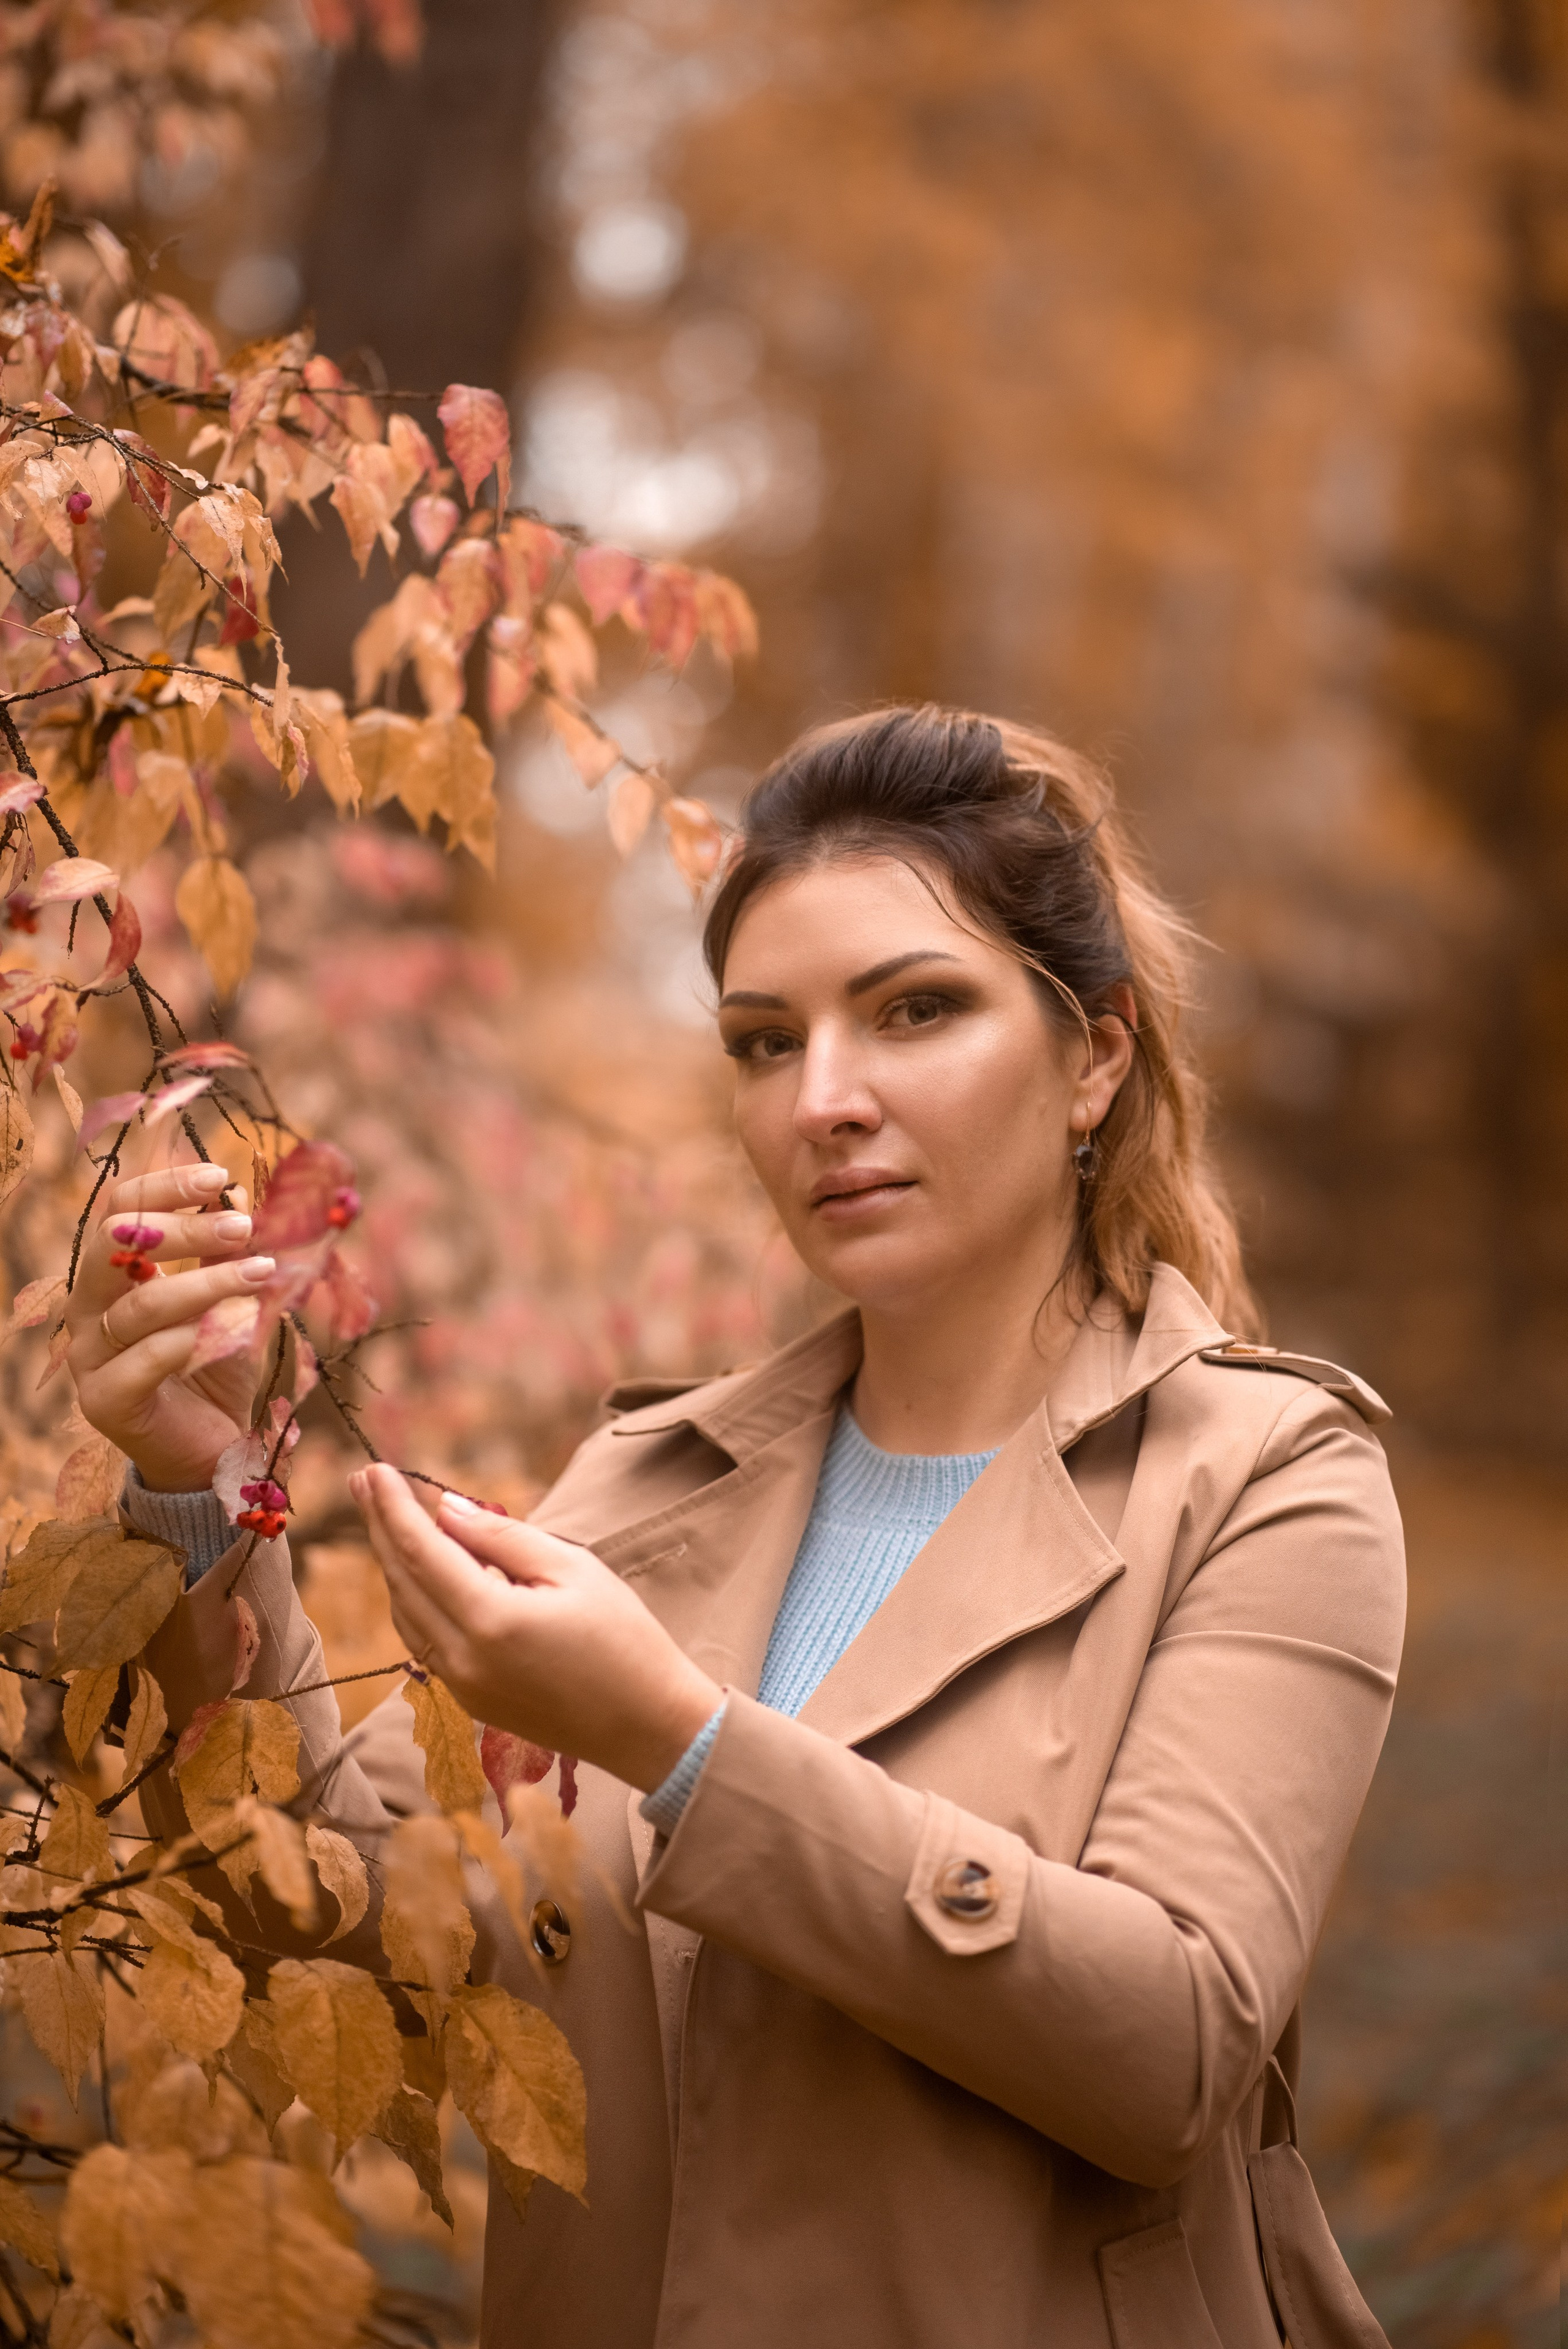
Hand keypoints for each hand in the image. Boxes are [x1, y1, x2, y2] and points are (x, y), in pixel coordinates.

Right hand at [65, 1162, 276, 1492]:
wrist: (210, 1449)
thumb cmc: (215, 1367)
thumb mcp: (229, 1299)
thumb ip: (225, 1252)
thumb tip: (237, 1193)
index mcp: (108, 1277)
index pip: (118, 1211)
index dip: (165, 1187)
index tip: (220, 1176)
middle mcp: (87, 1310)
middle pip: (117, 1246)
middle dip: (185, 1230)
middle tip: (245, 1229)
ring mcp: (88, 1357)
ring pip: (143, 1303)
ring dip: (209, 1284)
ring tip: (262, 1274)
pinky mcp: (103, 1401)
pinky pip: (148, 1357)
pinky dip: (195, 1338)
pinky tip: (236, 1329)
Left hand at [349, 1462, 722, 1793]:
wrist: (650, 1727)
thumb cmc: (624, 1638)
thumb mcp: (573, 1569)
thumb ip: (504, 1539)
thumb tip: (447, 1512)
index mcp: (490, 1621)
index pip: (423, 1552)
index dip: (393, 1508)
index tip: (374, 1468)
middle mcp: (463, 1659)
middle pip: (402, 1583)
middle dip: (380, 1528)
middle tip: (363, 1481)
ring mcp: (463, 1686)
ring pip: (407, 1615)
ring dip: (393, 1565)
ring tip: (383, 1519)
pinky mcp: (472, 1701)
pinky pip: (425, 1641)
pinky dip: (414, 1600)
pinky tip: (419, 1573)